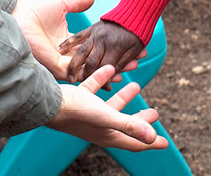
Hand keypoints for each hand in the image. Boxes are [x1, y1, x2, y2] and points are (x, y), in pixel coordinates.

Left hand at [13, 0, 137, 82]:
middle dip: (118, 62)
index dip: (112, 48)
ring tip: (132, 67)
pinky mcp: (56, 67)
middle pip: (96, 62)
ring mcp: (61, 63)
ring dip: (112, 70)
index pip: (94, 49)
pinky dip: (99, 74)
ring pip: (92, 70)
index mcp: (66, 43)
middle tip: (137, 60)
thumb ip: (77, 4)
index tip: (130, 46)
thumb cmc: (34, 10)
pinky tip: (115, 72)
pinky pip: (81, 74)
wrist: (18, 16)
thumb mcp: (61, 4)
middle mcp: (65, 56)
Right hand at [49, 64, 168, 151]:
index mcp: (107, 134)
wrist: (45, 102)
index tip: (165, 142)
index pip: (134, 142)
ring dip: (124, 97)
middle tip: (155, 113)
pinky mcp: (77, 99)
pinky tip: (110, 68)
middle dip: (140, 120)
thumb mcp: (107, 117)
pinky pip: (93, 89)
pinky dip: (103, 79)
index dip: (150, 143)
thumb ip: (130, 125)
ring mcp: (87, 113)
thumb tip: (154, 137)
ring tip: (136, 85)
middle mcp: (98, 126)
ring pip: (110, 106)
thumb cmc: (77, 112)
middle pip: (125, 125)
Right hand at [58, 20, 146, 83]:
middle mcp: (103, 41)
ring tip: (67, 77)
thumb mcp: (135, 49)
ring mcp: (95, 34)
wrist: (135, 11)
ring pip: (80, 52)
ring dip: (72, 65)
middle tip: (80, 85)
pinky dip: (67, 44)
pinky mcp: (91, 28)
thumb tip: (112, 78)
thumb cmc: (138, 33)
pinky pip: (76, 37)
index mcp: (115, 47)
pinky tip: (58, 51)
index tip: (105, 88)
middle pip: (90, 62)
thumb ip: (123, 63)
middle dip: (85, 76)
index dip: (105, 80)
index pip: (105, 68)